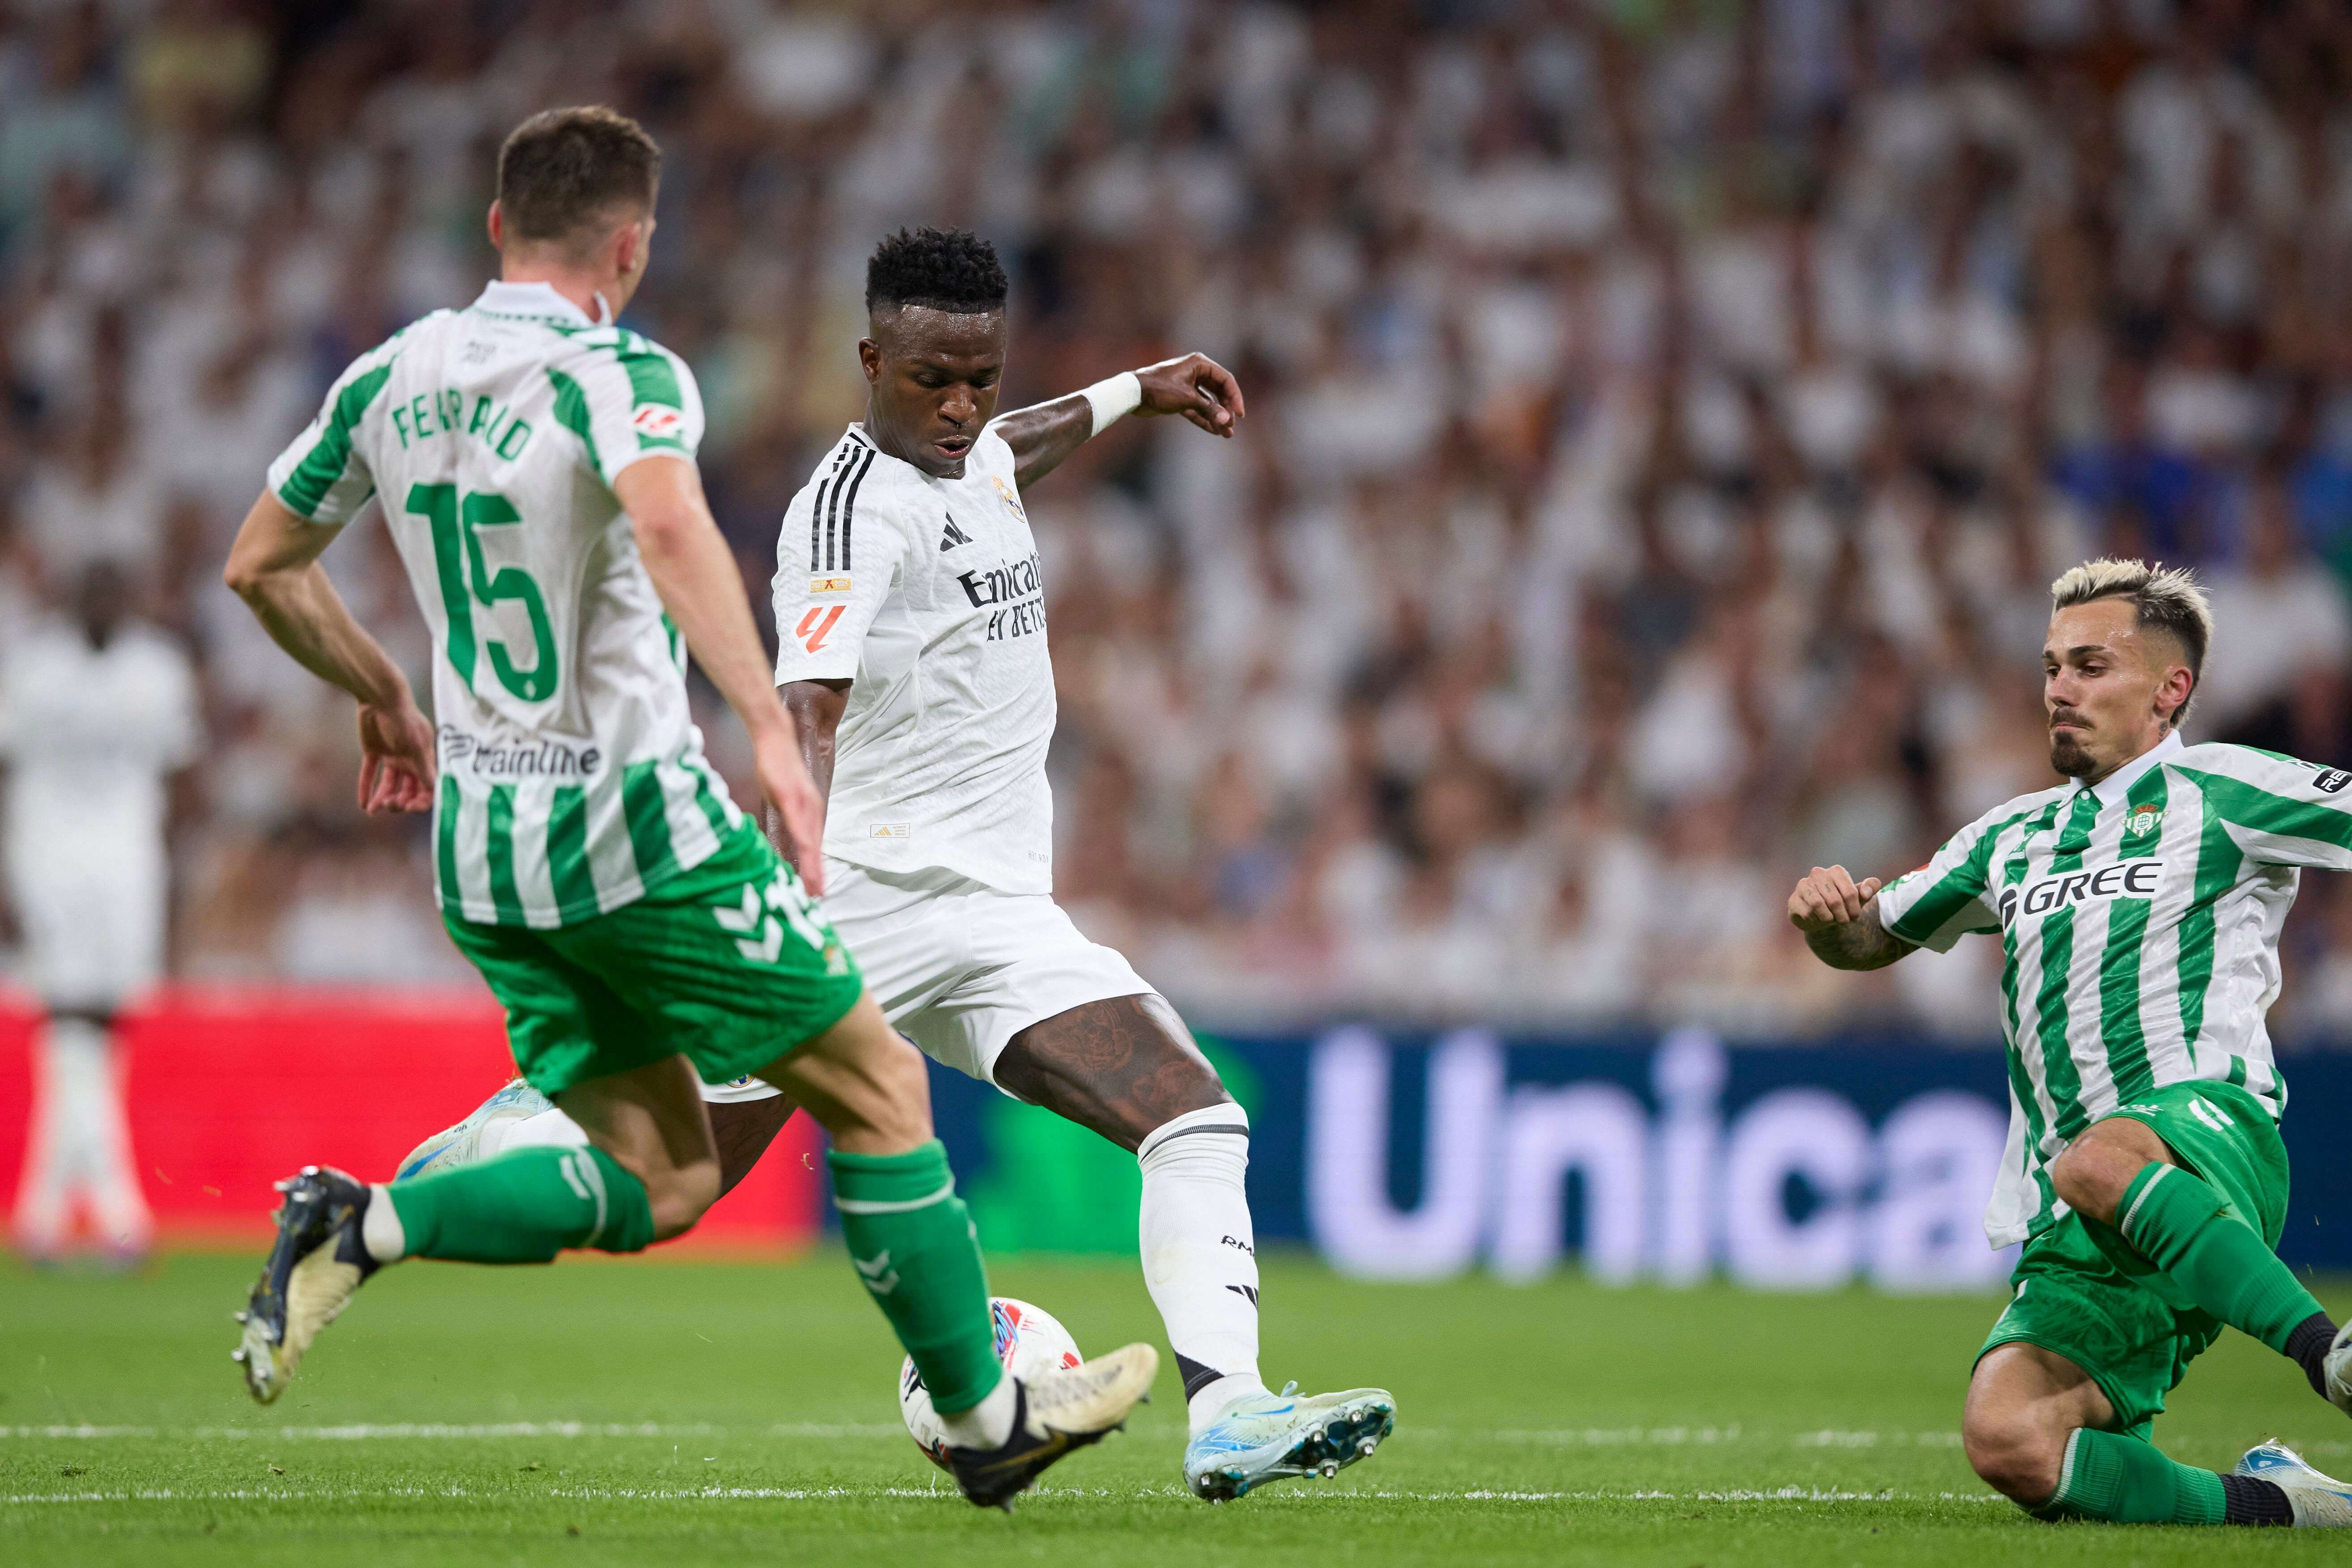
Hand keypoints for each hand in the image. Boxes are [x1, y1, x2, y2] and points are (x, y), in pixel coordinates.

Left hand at [356, 700, 435, 814]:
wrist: (380, 697)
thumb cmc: (403, 718)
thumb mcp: (416, 744)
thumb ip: (425, 767)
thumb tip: (435, 789)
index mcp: (423, 758)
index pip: (427, 787)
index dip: (420, 801)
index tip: (408, 807)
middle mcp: (409, 759)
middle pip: (408, 789)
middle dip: (400, 802)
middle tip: (389, 805)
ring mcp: (391, 755)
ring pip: (389, 785)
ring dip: (382, 799)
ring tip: (373, 810)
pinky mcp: (373, 751)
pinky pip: (370, 774)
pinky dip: (366, 788)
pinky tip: (362, 804)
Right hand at [756, 728, 827, 897]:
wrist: (775, 738)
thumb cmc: (775, 769)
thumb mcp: (780, 800)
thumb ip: (785, 819)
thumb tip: (783, 839)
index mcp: (808, 812)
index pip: (813, 846)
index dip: (815, 869)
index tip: (816, 890)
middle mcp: (811, 809)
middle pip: (816, 848)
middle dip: (817, 874)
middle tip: (819, 896)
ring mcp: (804, 802)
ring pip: (811, 839)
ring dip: (813, 864)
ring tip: (814, 885)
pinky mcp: (792, 795)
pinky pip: (799, 822)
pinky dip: (804, 839)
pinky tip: (806, 853)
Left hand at [1135, 353, 1245, 436]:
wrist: (1133, 394)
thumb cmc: (1159, 389)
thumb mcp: (1188, 399)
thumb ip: (1209, 409)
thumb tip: (1226, 421)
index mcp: (1199, 364)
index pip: (1225, 379)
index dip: (1235, 397)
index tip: (1239, 415)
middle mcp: (1195, 371)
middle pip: (1218, 391)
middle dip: (1225, 409)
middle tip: (1231, 426)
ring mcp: (1187, 385)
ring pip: (1207, 402)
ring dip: (1216, 417)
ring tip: (1226, 434)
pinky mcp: (1179, 397)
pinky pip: (1196, 409)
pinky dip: (1203, 419)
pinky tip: (1214, 431)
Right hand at [1787, 865, 1882, 932]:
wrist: (1819, 916)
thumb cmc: (1841, 904)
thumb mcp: (1859, 897)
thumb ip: (1870, 888)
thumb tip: (1866, 892)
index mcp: (1836, 871)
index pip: (1850, 892)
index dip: (1855, 909)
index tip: (1855, 917)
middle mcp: (1818, 873)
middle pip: (1835, 900)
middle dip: (1842, 916)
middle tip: (1844, 922)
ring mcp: (1803, 885)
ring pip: (1818, 904)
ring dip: (1828, 918)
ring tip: (1831, 920)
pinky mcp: (1794, 899)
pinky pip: (1807, 912)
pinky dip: (1815, 920)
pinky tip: (1817, 919)